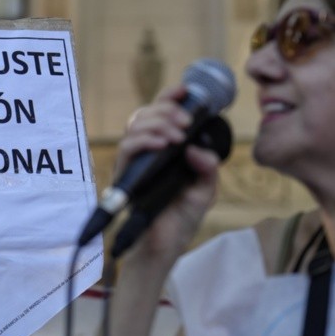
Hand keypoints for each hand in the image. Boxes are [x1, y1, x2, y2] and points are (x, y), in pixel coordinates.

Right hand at [115, 87, 219, 263]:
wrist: (166, 245)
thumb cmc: (182, 217)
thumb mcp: (205, 189)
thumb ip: (208, 167)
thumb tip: (196, 148)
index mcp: (166, 148)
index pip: (163, 113)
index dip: (171, 97)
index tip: (186, 90)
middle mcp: (147, 151)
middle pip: (147, 113)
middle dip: (167, 110)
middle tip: (185, 122)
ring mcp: (135, 161)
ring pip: (136, 125)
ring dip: (158, 123)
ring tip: (177, 135)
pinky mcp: (126, 175)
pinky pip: (128, 148)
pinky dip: (145, 140)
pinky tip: (163, 144)